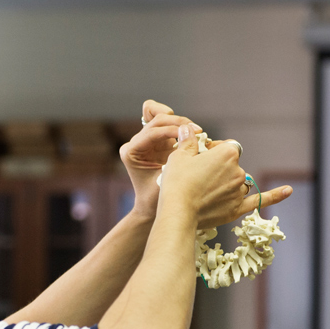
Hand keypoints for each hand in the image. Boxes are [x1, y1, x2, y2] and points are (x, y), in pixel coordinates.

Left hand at [119, 100, 198, 218]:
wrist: (152, 210)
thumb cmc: (158, 201)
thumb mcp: (167, 181)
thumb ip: (178, 161)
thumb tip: (197, 140)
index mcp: (131, 152)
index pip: (152, 132)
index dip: (173, 130)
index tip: (193, 134)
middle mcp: (136, 143)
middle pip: (157, 120)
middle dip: (178, 123)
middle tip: (198, 132)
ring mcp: (146, 141)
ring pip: (161, 118)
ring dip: (181, 122)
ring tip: (197, 131)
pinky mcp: (158, 141)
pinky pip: (164, 121)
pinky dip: (175, 120)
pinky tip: (188, 127)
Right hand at [162, 124, 291, 228]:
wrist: (178, 212)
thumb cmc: (176, 182)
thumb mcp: (179, 156)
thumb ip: (188, 141)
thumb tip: (187, 129)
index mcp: (227, 154)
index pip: (225, 146)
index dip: (212, 151)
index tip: (199, 157)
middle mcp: (238, 171)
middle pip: (232, 165)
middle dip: (219, 169)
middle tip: (198, 176)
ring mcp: (239, 191)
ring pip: (237, 182)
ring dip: (228, 182)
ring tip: (207, 190)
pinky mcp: (237, 209)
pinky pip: (259, 200)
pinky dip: (275, 195)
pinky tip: (288, 190)